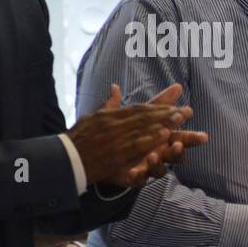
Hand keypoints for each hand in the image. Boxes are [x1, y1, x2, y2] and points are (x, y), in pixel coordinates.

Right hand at [68, 84, 188, 186]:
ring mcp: (113, 139)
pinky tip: (163, 136)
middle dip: (165, 114)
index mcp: (108, 116)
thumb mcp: (91, 117)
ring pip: (142, 129)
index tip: (173, 106)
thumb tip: (116, 87)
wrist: (64, 159)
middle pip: (143, 117)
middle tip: (184, 112)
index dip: (157, 108)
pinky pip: (135, 145)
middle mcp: (112, 124)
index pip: (137, 109)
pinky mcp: (114, 154)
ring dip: (162, 123)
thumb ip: (108, 104)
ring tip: (179, 120)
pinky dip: (150, 138)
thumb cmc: (78, 139)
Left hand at [139, 83, 208, 180]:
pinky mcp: (134, 178)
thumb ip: (159, 103)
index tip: (190, 134)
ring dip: (158, 164)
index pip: (181, 138)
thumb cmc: (130, 133)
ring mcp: (148, 168)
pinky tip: (134, 172)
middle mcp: (160, 155)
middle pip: (176, 156)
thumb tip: (178, 86)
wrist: (103, 151)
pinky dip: (138, 177)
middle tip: (178, 145)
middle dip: (179, 151)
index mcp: (163, 141)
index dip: (189, 135)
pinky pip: (139, 180)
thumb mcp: (142, 114)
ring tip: (152, 156)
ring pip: (160, 170)